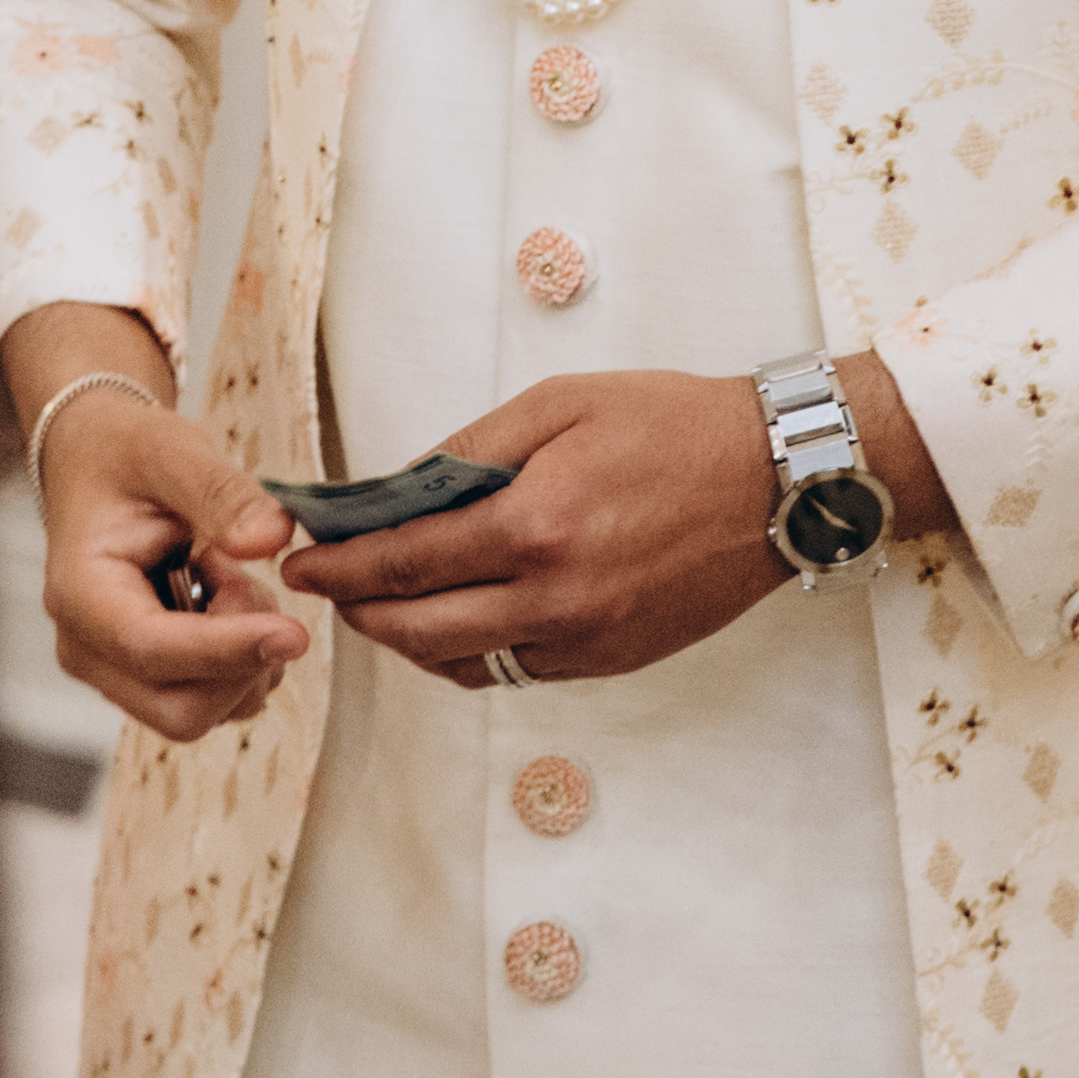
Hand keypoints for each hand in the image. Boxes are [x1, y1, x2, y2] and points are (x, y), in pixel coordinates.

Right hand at [34, 383, 310, 743]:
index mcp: (80, 594)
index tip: (294, 633)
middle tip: (244, 579)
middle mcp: (87, 649)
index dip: (228, 649)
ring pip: (203, 712)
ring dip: (245, 658)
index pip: (152, 649)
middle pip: (180, 709)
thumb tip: (271, 539)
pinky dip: (240, 662)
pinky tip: (226, 602)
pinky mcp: (146, 677)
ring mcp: (114, 672)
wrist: (96, 463)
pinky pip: (210, 700)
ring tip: (229, 579)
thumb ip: (222, 493)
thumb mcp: (170, 449)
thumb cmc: (121, 455)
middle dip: (240, 657)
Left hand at [287, 369, 797, 689]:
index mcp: (535, 526)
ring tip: (383, 603)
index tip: (301, 560)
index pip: (404, 563)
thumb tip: (396, 492)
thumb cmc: (672, 425)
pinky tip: (456, 619)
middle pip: (418, 629)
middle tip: (330, 585)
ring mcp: (585, 640)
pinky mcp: (611, 661)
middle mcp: (555, 599)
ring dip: (409, 639)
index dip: (340, 566)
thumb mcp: (559, 405)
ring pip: (462, 664)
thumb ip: (468, 453)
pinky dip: (470, 653)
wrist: (777, 480)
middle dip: (359, 610)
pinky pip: (515, 672)